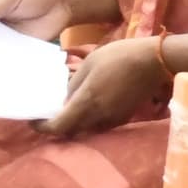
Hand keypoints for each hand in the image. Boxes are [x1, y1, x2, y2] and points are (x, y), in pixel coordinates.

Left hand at [47, 32, 174, 136]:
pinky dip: (90, 119)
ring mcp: (112, 119)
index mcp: (86, 102)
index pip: (59, 127)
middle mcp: (98, 117)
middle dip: (58, 125)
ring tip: (69, 107)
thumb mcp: (89, 64)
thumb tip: (64, 99)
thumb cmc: (118, 57)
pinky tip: (91, 104)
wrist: (153, 62)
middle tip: (50, 113)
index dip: (43, 127)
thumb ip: (74, 85)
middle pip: (71, 130)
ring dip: (75, 122)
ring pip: (86, 128)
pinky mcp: (123, 117)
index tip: (34, 121)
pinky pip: (100, 124)